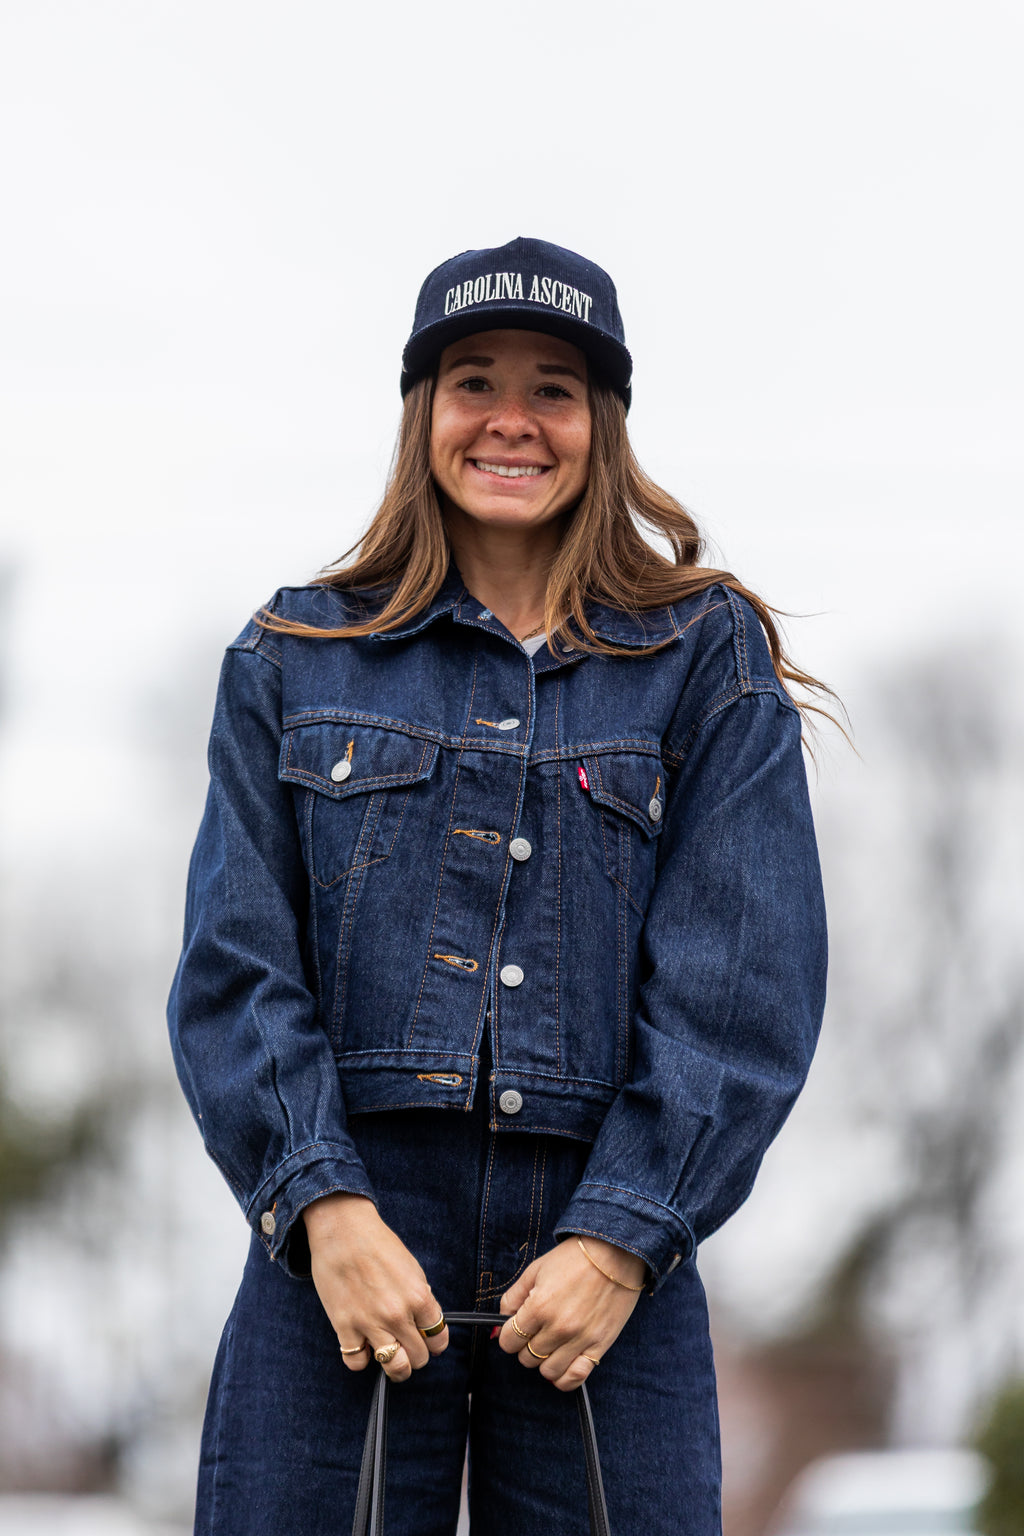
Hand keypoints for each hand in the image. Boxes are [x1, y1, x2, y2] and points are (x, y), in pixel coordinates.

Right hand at [302, 1193, 448, 1382]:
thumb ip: (420, 1297)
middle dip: (415, 1355)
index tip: (427, 1340)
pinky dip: (361, 1359)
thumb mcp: (411, 1267)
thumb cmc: (377, 1244)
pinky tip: (362, 1344)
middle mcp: (398, 1314)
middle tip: (407, 1346)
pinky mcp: (345, 1327)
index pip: (439, 1339)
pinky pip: (357, 1363)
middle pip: (419, 1358)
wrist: (343, 1230)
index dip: (434, 1342)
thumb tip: (424, 1320)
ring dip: (394, 1367)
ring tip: (390, 1356)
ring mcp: (371, 1323)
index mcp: (419, 1296)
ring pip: (394, 1368)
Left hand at [497, 1235, 644, 1391]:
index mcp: (539, 1307)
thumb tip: (497, 1328)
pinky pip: (575, 1378)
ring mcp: (580, 1340)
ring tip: (551, 1344)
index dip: (508, 1335)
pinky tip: (563, 1364)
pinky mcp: (599, 1346)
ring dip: (544, 1361)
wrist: (614, 1253)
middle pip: (526, 1358)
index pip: (508, 1341)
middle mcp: (558, 1328)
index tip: (515, 1328)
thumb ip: (512, 1299)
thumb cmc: (574, 1258)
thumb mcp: (535, 1270)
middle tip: (535, 1331)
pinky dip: (565, 1378)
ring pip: (547, 1372)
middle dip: (525, 1346)